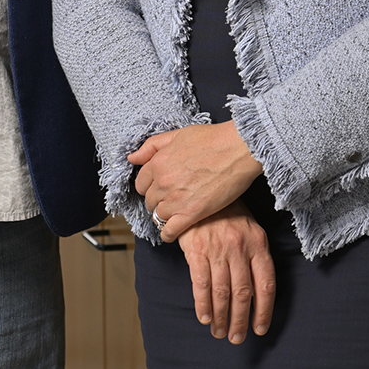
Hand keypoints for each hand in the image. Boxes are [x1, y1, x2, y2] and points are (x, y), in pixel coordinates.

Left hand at [130, 122, 261, 240]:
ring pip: (157, 216)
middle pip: (149, 200)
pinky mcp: (191, 214)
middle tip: (169, 198)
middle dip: (157, 200)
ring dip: (164, 215)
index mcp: (158, 162)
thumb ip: (152, 146)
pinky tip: (173, 231)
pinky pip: (169, 231)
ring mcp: (176, 200)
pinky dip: (168, 234)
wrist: (237, 149)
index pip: (140, 182)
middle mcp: (162, 182)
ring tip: (174, 213)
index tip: (158, 187)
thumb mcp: (177, 135)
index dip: (149, 185)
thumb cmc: (211, 139)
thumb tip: (131, 157)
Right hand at [177, 200, 274, 342]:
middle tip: (236, 338)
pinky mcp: (197, 249)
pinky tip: (205, 318)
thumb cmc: (226, 213)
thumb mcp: (248, 228)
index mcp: (258, 243)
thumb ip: (254, 256)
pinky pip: (201, 284)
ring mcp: (218, 248)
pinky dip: (203, 305)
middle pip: (243, 294)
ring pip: (222, 293)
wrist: (198, 189)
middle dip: (240, 321)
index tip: (259, 329)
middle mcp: (240, 247)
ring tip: (220, 332)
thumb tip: (256, 294)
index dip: (264, 311)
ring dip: (221, 318)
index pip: (266, 285)